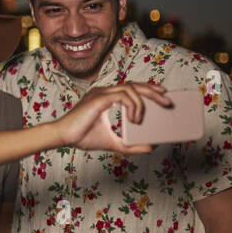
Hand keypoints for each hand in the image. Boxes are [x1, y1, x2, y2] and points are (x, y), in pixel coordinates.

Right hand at [55, 82, 170, 152]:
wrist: (64, 137)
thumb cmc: (82, 137)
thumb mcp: (112, 142)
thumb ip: (129, 145)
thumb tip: (149, 148)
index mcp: (105, 98)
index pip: (130, 88)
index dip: (148, 89)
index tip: (162, 95)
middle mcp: (104, 92)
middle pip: (134, 84)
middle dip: (153, 91)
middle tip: (168, 102)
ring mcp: (102, 93)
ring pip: (130, 88)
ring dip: (143, 101)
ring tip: (143, 117)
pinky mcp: (100, 98)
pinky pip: (124, 96)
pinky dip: (133, 106)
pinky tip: (133, 118)